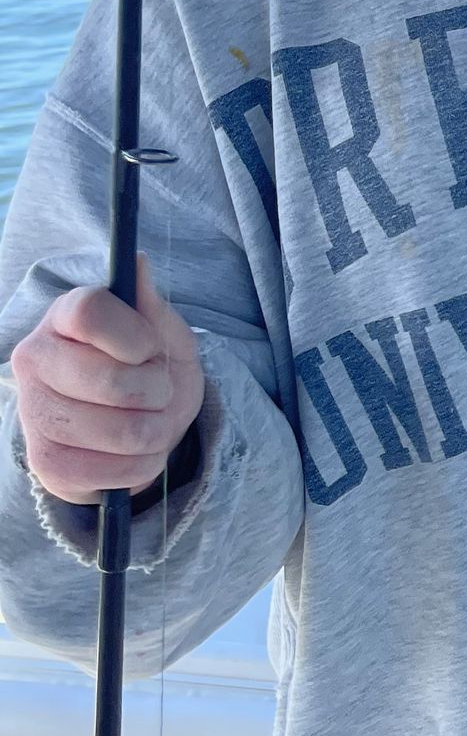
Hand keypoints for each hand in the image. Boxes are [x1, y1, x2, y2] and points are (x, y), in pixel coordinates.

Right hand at [14, 253, 204, 506]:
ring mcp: (33, 413)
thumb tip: (139, 263)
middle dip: (157, 391)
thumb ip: (153, 307)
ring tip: (150, 421)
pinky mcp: (44, 463)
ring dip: (156, 432)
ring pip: (122, 431)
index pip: (91, 312)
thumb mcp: (164, 335)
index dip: (136, 336)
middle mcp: (34, 359)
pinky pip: (114, 472)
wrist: (138, 425)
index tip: (150, 349)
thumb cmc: (149, 369)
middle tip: (157, 390)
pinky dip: (143, 466)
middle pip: (111, 380)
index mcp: (63, 315)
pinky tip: (136, 451)